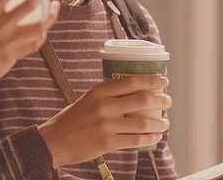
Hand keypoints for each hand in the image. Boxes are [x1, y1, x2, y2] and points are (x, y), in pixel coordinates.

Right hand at [38, 75, 171, 167]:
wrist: (54, 141)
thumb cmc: (73, 119)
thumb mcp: (88, 99)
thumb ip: (108, 94)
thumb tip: (134, 90)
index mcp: (99, 91)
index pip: (131, 81)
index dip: (151, 80)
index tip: (163, 81)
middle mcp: (104, 106)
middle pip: (142, 99)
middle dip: (161, 100)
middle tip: (168, 101)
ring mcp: (106, 125)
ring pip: (142, 123)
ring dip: (159, 123)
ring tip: (165, 123)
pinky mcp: (107, 142)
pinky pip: (135, 140)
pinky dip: (149, 138)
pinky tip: (155, 137)